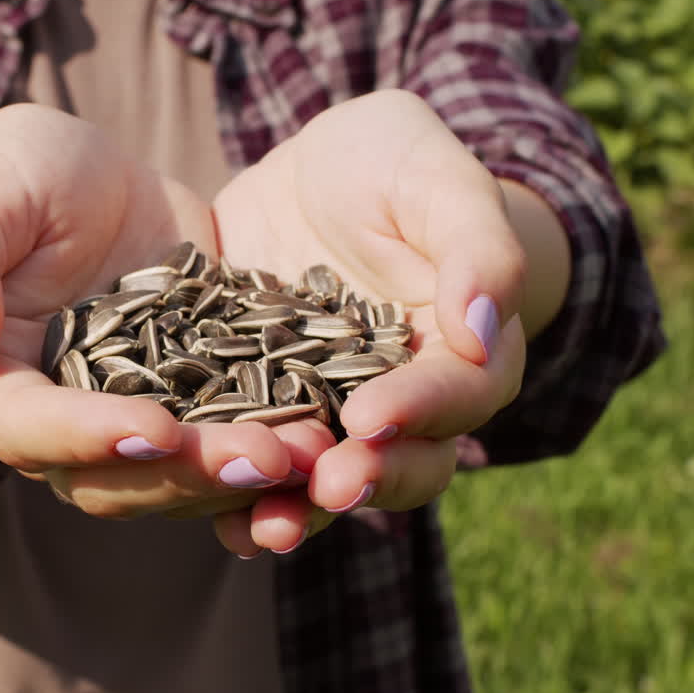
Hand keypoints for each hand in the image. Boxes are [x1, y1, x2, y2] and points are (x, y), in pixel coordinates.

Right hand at [0, 104, 330, 519]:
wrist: (102, 180)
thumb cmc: (30, 173)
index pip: (25, 429)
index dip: (84, 437)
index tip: (153, 430)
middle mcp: (55, 424)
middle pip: (110, 477)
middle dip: (185, 473)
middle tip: (262, 456)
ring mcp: (127, 424)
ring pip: (175, 479)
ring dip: (239, 475)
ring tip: (310, 450)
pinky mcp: (191, 413)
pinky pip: (226, 449)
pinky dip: (271, 451)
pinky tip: (326, 438)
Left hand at [207, 90, 528, 555]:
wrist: (316, 172)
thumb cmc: (393, 163)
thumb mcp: (434, 179)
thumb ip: (475, 246)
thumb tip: (485, 324)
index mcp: (461, 350)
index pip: (456, 392)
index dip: (419, 410)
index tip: (372, 417)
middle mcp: (400, 398)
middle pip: (401, 461)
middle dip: (366, 479)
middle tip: (328, 488)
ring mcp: (328, 411)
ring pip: (326, 479)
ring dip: (297, 509)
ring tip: (262, 529)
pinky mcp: (262, 407)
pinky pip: (257, 461)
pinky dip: (236, 492)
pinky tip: (208, 514)